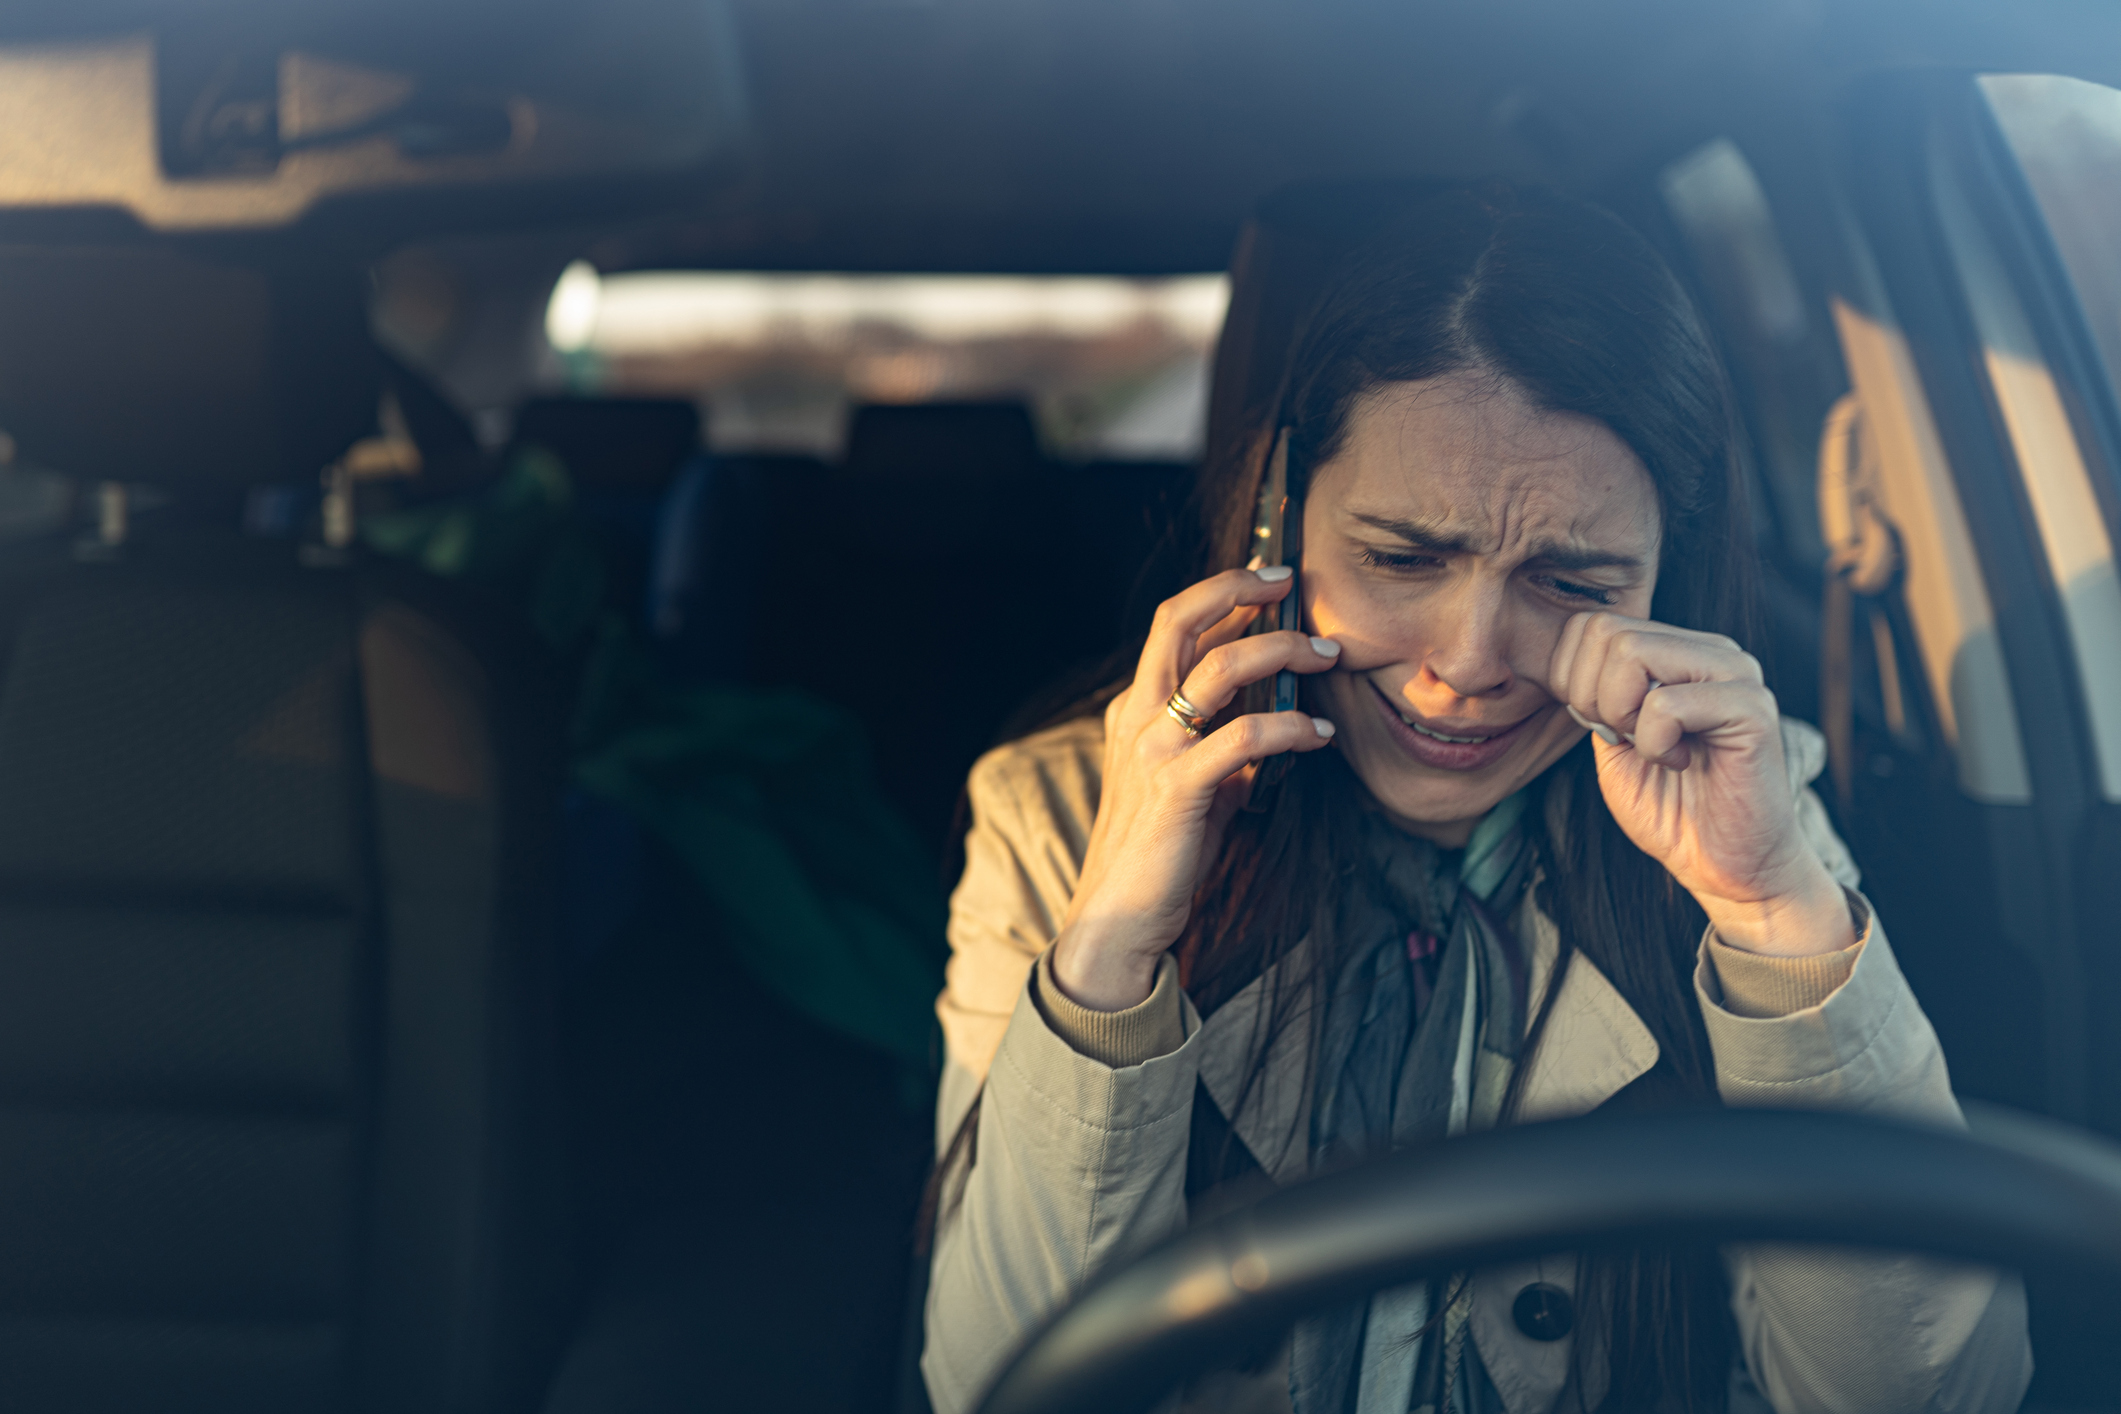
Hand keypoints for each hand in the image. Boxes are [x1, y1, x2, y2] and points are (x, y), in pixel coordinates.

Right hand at [1050, 567, 1342, 1009]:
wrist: (1119, 917)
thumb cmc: (1160, 852)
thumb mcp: (1194, 784)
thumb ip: (1224, 748)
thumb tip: (1277, 721)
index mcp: (1136, 709)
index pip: (1175, 626)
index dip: (1223, 592)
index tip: (1273, 579)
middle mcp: (1137, 716)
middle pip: (1180, 620)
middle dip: (1239, 588)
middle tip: (1293, 581)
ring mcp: (1153, 748)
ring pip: (1220, 667)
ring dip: (1282, 651)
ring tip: (1327, 656)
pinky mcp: (1177, 786)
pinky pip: (1245, 737)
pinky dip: (1292, 728)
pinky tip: (1321, 736)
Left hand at [1548, 612, 1852, 957]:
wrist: (1726, 866)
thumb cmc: (1669, 807)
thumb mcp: (1610, 741)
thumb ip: (1591, 694)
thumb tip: (1566, 659)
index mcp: (1676, 651)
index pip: (1592, 625)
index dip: (1571, 680)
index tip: (1602, 728)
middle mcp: (1710, 650)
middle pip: (1605, 631)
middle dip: (1590, 696)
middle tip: (1626, 740)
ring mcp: (1735, 672)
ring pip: (1631, 653)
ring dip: (1621, 715)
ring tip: (1656, 749)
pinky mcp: (1752, 708)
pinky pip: (1665, 705)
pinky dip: (1655, 744)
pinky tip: (1683, 763)